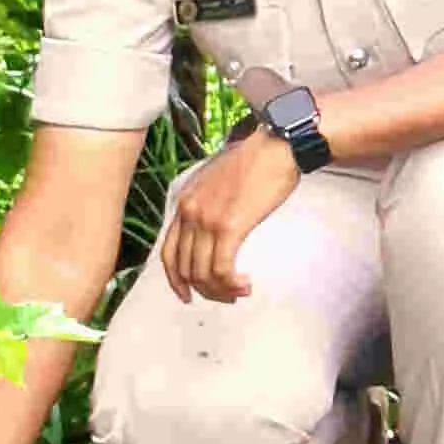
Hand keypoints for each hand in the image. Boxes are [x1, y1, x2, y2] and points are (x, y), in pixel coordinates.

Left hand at [159, 129, 300, 303]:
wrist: (276, 147)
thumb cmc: (255, 160)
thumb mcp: (217, 180)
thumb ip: (208, 203)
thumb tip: (214, 228)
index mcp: (185, 202)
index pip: (168, 253)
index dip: (176, 280)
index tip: (189, 294)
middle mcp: (189, 213)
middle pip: (184, 268)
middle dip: (204, 290)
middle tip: (226, 296)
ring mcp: (206, 220)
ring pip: (202, 273)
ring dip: (220, 290)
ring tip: (239, 292)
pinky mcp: (228, 227)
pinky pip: (221, 269)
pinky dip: (231, 284)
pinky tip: (245, 284)